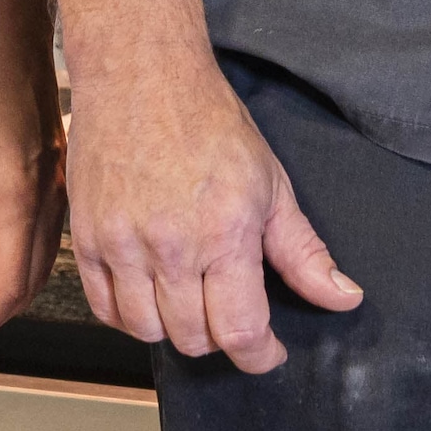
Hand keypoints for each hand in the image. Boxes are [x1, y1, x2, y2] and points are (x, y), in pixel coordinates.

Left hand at [0, 0, 66, 367]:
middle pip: (28, 283)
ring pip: (41, 260)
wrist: (11, 12)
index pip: (7, 288)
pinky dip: (21, 262)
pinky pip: (46, 231)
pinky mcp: (52, 162)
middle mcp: (49, 194)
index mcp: (21, 195)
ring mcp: (57, 179)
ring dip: (2, 294)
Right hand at [61, 45, 357, 371]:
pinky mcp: (88, 238)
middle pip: (194, 338)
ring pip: (146, 331)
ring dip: (173, 328)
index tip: (268, 351)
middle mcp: (172, 245)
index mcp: (225, 232)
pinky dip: (128, 315)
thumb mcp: (271, 183)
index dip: (261, 355)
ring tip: (188, 300)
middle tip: (229, 311)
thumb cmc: (208, 121)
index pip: (241, 331)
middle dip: (219, 336)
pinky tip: (148, 292)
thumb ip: (303, 251)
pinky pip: (104, 309)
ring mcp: (123, 243)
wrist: (141, 74)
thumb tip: (342, 297)